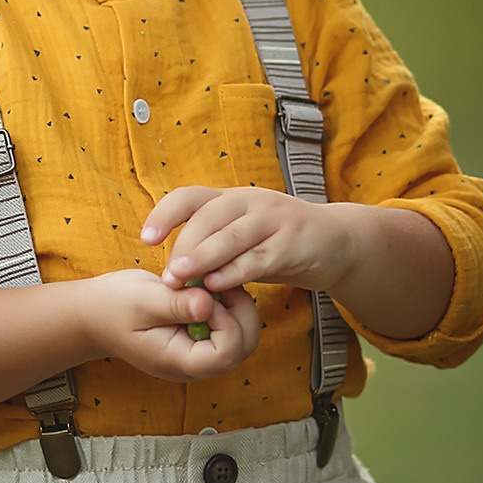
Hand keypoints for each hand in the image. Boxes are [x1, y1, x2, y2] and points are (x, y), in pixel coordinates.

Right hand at [78, 268, 261, 382]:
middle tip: (220, 283)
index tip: (207, 295)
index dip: (228, 323)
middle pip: (243, 347)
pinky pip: (229, 326)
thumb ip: (176, 305)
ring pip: (242, 336)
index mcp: (179, 361)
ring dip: (236, 306)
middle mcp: (194, 363)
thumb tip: (209, 304)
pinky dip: (228, 303)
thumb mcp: (142, 300)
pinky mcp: (200, 337)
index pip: (226, 354)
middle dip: (241, 312)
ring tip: (212, 282)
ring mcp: (199, 352)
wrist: (93, 314)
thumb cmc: (112, 306)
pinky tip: (208, 285)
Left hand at [140, 185, 360, 296]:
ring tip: (181, 278)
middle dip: (183, 245)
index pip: (190, 197)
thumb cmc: (278, 243)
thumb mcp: (242, 238)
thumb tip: (172, 272)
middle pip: (208, 216)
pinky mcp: (292, 243)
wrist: (336, 241)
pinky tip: (218, 286)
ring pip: (232, 236)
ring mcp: (273, 220)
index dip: (165, 215)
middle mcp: (251, 202)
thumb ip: (212, 248)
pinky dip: (236, 271)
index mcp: (232, 198)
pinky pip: (259, 258)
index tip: (145, 239)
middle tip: (166, 275)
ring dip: (203, 257)